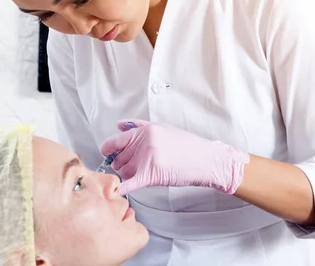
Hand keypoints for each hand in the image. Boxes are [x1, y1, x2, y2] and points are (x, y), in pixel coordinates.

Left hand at [100, 119, 249, 196]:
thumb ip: (139, 126)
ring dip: (129, 175)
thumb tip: (119, 125)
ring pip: (124, 172)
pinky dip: (123, 188)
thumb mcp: (163, 128)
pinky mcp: (151, 174)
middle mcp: (144, 142)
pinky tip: (120, 190)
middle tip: (136, 165)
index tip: (109, 155)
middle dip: (123, 164)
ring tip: (143, 173)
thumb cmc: (186, 145)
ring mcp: (147, 158)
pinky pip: (130, 183)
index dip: (108, 151)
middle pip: (118, 159)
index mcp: (144, 130)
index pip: (113, 142)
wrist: (205, 159)